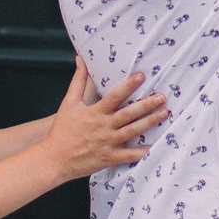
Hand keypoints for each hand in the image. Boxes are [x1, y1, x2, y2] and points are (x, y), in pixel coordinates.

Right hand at [42, 59, 164, 180]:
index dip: (128, 86)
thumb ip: (78, 80)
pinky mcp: (108, 158)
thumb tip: (80, 59)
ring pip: (132, 132)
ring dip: (149, 122)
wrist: (53, 159)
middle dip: (146, 105)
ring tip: (164, 113)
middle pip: (128, 114)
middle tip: (162, 96)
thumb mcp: (69, 102)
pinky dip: (142, 152)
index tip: (142, 76)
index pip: (114, 96)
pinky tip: (156, 146)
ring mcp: (107, 143)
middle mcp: (103, 127)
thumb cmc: (62, 130)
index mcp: (94, 112)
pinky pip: (128, 155)